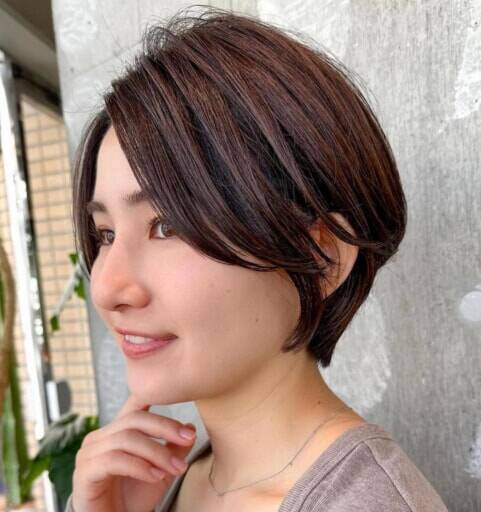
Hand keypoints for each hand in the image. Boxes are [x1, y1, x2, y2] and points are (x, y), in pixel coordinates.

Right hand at [71, 395, 196, 511]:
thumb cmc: (134, 498)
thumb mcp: (162, 471)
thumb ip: (173, 449)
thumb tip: (190, 428)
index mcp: (116, 431)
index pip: (133, 405)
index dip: (152, 394)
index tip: (178, 393)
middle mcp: (100, 436)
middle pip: (135, 419)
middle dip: (165, 427)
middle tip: (189, 438)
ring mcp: (89, 452)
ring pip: (127, 439)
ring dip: (157, 452)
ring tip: (176, 468)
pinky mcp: (84, 472)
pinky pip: (114, 460)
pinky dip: (139, 467)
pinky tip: (156, 476)